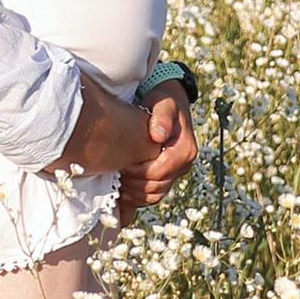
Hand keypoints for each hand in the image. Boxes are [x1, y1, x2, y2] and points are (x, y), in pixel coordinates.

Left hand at [62, 76, 197, 199]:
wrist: (166, 106)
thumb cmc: (163, 103)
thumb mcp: (163, 104)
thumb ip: (162, 117)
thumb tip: (158, 135)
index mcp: (185, 150)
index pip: (159, 171)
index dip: (138, 172)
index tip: (120, 164)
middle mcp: (184, 164)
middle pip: (157, 186)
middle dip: (134, 183)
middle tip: (114, 173)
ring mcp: (176, 172)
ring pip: (155, 195)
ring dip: (134, 193)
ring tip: (117, 181)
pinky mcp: (167, 176)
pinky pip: (153, 195)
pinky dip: (137, 196)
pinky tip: (122, 188)